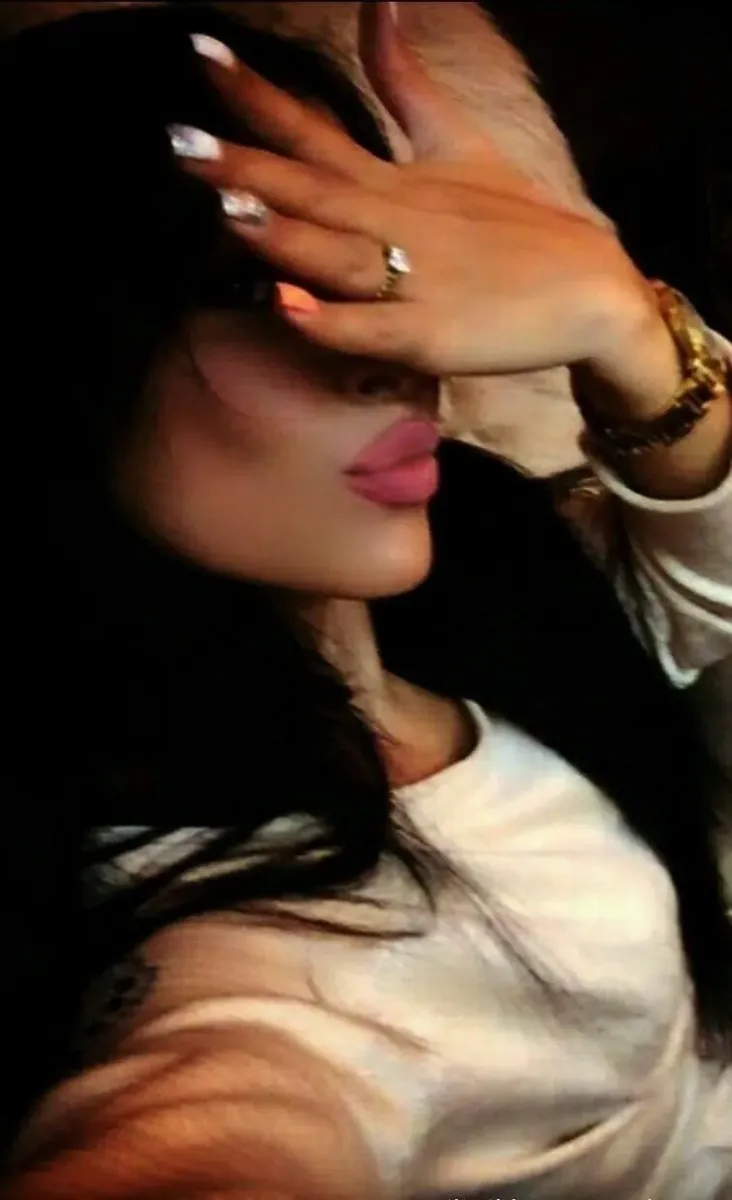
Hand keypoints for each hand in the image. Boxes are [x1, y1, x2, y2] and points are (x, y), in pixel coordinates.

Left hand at [179, 2, 654, 379]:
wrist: (595, 289)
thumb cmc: (518, 223)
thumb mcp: (460, 142)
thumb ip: (405, 82)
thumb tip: (377, 2)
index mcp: (392, 181)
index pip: (313, 131)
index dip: (255, 97)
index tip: (198, 52)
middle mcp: (395, 223)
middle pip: (312, 191)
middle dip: (246, 167)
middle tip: (178, 141)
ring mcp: (414, 280)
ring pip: (337, 255)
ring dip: (285, 235)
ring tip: (228, 210)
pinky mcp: (431, 336)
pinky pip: (373, 330)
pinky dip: (332, 320)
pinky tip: (288, 307)